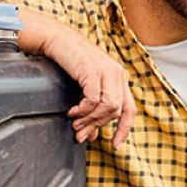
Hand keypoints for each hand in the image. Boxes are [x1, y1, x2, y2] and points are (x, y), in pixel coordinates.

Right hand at [39, 25, 134, 149]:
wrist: (57, 40)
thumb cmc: (70, 63)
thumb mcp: (85, 88)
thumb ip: (91, 111)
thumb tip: (92, 136)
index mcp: (119, 79)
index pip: (129, 109)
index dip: (124, 130)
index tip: (115, 146)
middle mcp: (117, 75)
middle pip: (116, 111)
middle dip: (97, 126)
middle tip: (80, 134)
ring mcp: (107, 71)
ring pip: (108, 107)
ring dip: (90, 119)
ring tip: (75, 124)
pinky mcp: (93, 71)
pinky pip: (93, 99)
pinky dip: (83, 110)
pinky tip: (72, 112)